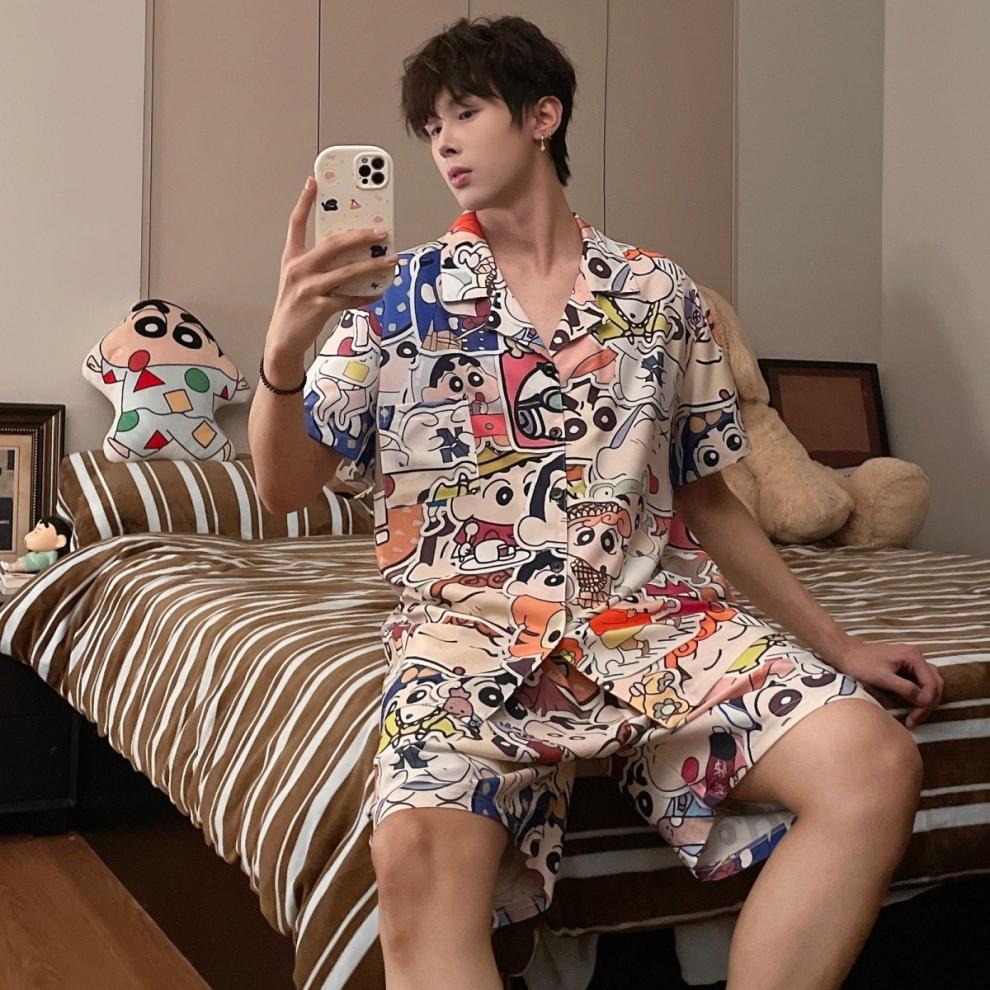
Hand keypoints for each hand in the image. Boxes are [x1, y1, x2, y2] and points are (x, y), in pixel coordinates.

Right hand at [267, 176, 398, 358]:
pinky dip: (365, 296)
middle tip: (382, 230)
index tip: (313, 181)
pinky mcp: (318, 308)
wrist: (282, 340)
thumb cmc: (295, 306)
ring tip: (391, 260)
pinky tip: (378, 292)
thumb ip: (320, 264)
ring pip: (347, 272)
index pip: (296, 223)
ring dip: (373, 266)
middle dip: (360, 235)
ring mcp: (308, 289)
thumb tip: (354, 254)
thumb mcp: (300, 280)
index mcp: (292, 258)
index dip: (304, 201)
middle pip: (332, 244)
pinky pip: (348, 299)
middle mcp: (298, 269)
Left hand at [827, 635, 943, 728]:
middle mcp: (917, 656)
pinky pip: (920, 683)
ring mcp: (912, 661)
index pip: (932, 684)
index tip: (914, 717)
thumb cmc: (860, 664)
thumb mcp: (882, 678)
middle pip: (935, 684)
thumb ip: (905, 688)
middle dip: (927, 704)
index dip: (926, 703)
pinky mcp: (906, 667)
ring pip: (930, 684)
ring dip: (925, 701)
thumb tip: (924, 701)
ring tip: (914, 717)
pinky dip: (919, 696)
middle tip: (914, 721)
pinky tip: (911, 707)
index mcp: (913, 656)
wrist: (845, 653)